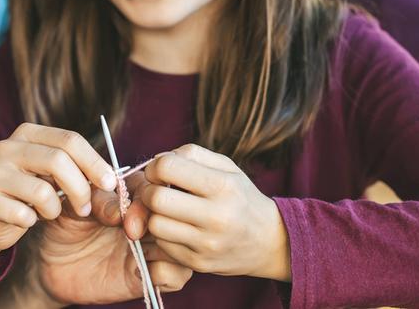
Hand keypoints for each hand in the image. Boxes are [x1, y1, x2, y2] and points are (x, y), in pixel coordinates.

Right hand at [0, 124, 117, 285]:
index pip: (69, 139)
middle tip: (86, 208)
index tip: (111, 183)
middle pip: (58, 160)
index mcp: (28, 134)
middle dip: (81, 189)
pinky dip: (31, 221)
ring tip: (48, 212)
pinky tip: (25, 220)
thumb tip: (116, 186)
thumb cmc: (32, 196)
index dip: (94, 162)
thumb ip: (84, 177)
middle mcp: (6, 146)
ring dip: (54, 210)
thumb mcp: (58, 180)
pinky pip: (22, 214)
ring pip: (42, 191)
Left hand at [26, 179, 192, 305]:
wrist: (49, 262)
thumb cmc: (63, 225)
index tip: (122, 211)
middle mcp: (148, 220)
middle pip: (176, 215)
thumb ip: (96, 201)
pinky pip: (176, 275)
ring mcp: (151, 248)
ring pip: (183, 244)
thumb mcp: (73, 205)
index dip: (146, 197)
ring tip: (135, 247)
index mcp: (134, 195)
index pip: (158, 188)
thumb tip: (120, 212)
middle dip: (157, 222)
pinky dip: (166, 271)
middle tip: (129, 231)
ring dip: (165, 246)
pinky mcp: (149, 276)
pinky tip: (141, 270)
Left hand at [137, 144, 290, 280]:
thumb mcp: (226, 168)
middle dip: (148, 191)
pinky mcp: (199, 263)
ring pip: (155, 225)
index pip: (167, 167)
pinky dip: (163, 235)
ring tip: (166, 211)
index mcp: (223, 186)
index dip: (154, 167)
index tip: (159, 173)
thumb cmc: (240, 197)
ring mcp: (208, 243)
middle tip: (156, 192)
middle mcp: (217, 216)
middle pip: (156, 198)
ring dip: (154, 215)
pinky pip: (162, 245)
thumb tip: (156, 160)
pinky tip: (176, 229)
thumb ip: (190, 154)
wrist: (270, 242)